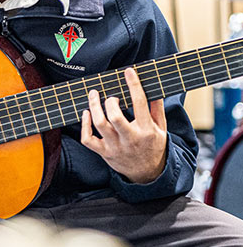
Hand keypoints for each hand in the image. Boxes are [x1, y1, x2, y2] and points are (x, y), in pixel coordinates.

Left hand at [81, 67, 166, 182]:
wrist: (148, 174)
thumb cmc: (154, 146)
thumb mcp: (161, 128)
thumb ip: (157, 107)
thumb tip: (153, 87)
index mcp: (146, 130)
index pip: (140, 103)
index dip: (133, 85)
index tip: (128, 72)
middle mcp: (130, 139)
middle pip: (115, 117)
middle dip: (110, 101)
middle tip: (111, 96)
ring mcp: (115, 147)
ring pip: (99, 125)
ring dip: (94, 107)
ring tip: (94, 95)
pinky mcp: (104, 153)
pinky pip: (88, 139)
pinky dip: (84, 125)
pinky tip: (86, 114)